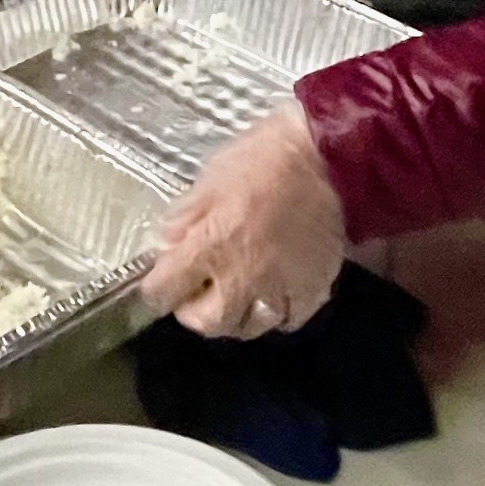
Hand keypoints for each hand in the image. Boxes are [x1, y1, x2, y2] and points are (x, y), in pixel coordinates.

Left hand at [138, 102, 346, 336]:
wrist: (327, 158)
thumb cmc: (262, 160)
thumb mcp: (208, 180)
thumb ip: (183, 218)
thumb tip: (166, 245)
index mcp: (208, 248)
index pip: (163, 292)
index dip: (157, 289)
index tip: (161, 282)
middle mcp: (241, 279)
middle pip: (207, 322)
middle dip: (196, 311)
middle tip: (199, 290)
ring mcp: (280, 290)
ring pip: (248, 327)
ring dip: (235, 315)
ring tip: (235, 294)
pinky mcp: (313, 291)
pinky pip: (289, 320)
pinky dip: (277, 314)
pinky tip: (273, 294)